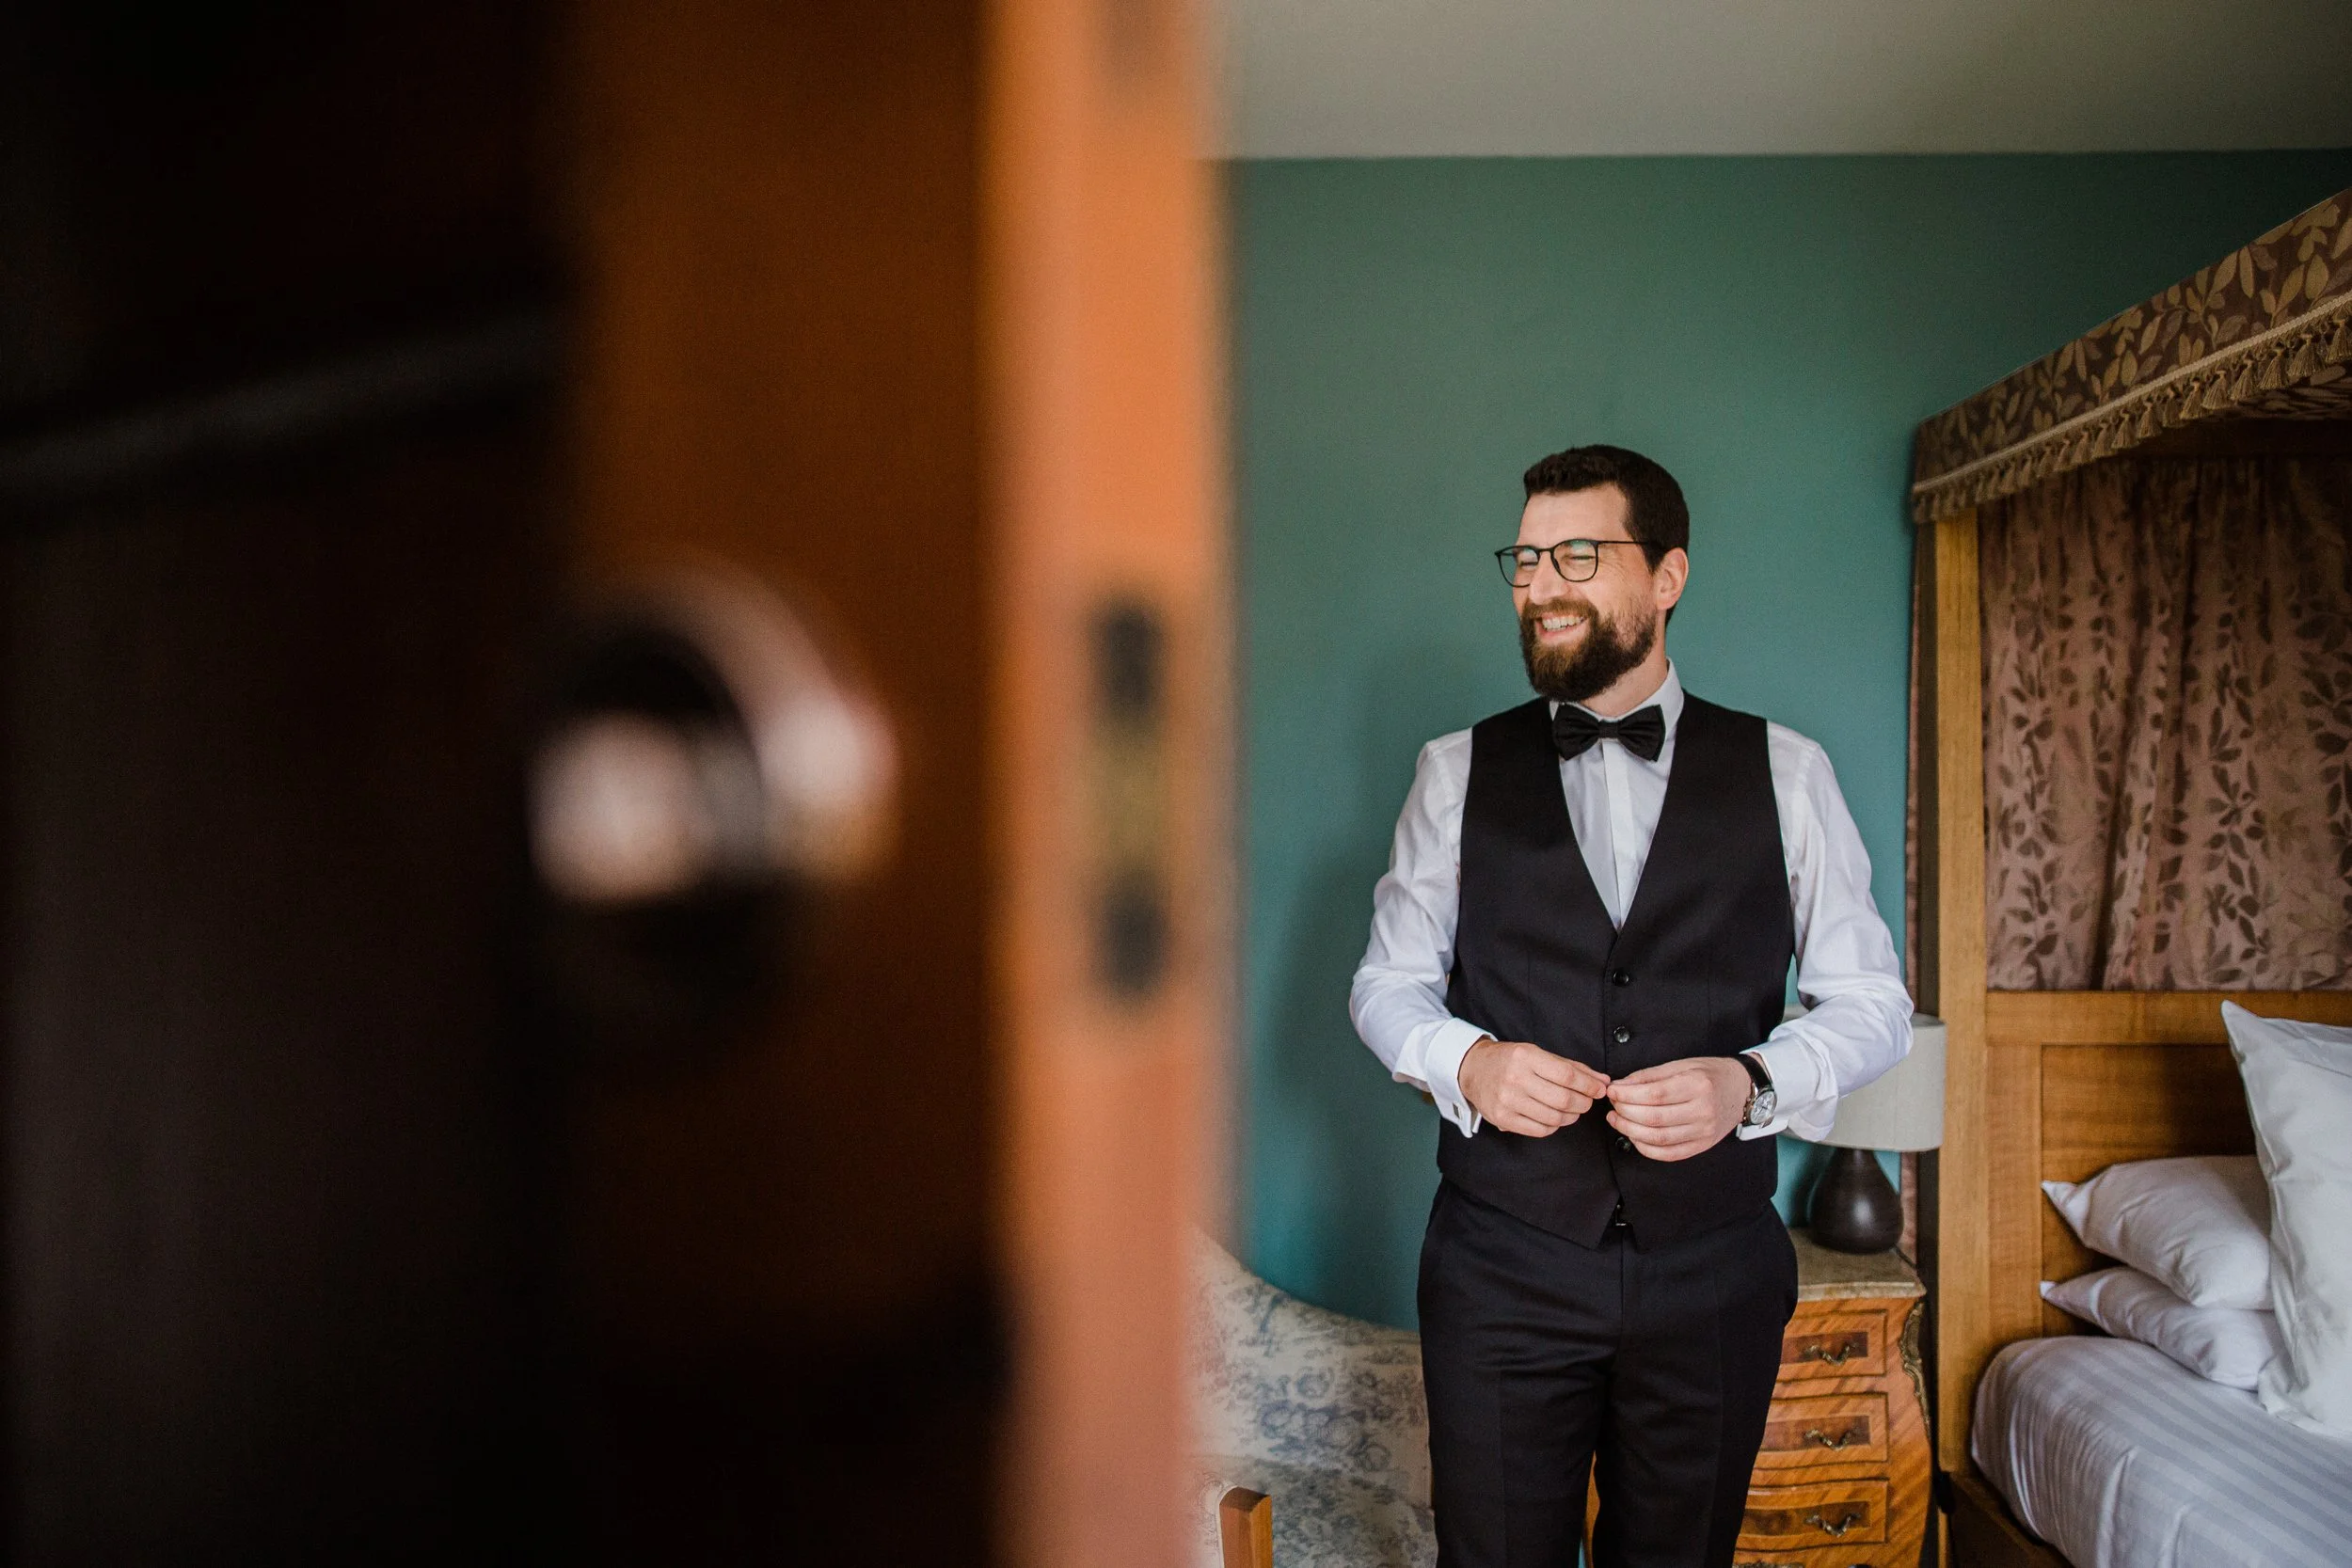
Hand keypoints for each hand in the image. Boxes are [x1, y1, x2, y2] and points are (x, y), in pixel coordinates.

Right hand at [1458, 1040, 1609, 1137]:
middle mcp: (1515, 1078)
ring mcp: (1507, 1101)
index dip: (1589, 1085)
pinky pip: (1539, 1130)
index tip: (1600, 1089)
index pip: (1567, 1075)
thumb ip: (1571, 1067)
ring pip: (1554, 1117)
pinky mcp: (1502, 1119)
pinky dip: (1554, 1126)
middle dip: (1583, 1103)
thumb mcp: (1537, 1054)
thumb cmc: (1510, 1061)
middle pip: (1563, 1099)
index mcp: (1526, 1057)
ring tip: (1572, 1110)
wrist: (1474, 1069)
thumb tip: (1601, 1081)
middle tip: (1587, 1101)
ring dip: (1571, 1116)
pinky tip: (1555, 1118)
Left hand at [1605, 1056, 1750, 1160]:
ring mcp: (1704, 1131)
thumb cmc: (1710, 1074)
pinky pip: (1669, 1154)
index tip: (1612, 1092)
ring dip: (1631, 1131)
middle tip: (1612, 1106)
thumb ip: (1649, 1076)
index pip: (1654, 1095)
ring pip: (1659, 1139)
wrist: (1741, 1089)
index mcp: (1697, 1085)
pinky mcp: (1702, 1145)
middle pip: (1653, 1118)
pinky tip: (1634, 1137)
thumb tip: (1621, 1086)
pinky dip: (1646, 1148)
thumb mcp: (1681, 1065)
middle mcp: (1703, 1110)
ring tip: (1617, 1120)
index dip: (1628, 1095)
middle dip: (1625, 1113)